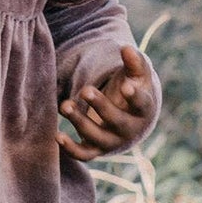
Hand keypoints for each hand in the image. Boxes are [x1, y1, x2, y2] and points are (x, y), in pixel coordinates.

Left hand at [58, 45, 155, 162]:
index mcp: (144, 110)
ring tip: (65, 105)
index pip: (142, 105)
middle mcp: (130, 130)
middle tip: (86, 90)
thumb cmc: (132, 88)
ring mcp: (113, 142)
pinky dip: (71, 148)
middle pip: (117, 121)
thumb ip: (134, 62)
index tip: (126, 86)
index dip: (134, 97)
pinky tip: (57, 135)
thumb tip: (126, 48)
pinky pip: (84, 154)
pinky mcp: (96, 149)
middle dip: (101, 106)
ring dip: (80, 122)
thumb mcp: (137, 75)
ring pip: (97, 137)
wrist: (129, 118)